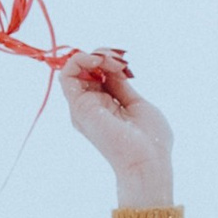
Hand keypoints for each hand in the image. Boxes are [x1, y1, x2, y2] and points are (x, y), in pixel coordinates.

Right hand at [62, 47, 175, 205]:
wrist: (147, 161)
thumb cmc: (150, 141)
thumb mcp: (136, 103)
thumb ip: (120, 84)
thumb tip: (112, 66)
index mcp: (106, 106)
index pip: (98, 74)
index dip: (108, 61)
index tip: (125, 63)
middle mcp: (92, 107)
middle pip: (86, 69)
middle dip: (103, 56)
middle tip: (120, 61)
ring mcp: (84, 108)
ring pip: (74, 69)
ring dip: (93, 56)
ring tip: (112, 61)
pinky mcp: (79, 108)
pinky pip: (67, 75)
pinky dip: (80, 60)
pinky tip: (99, 61)